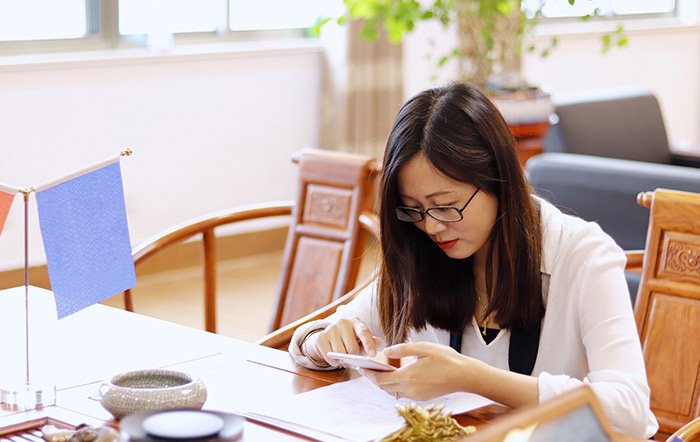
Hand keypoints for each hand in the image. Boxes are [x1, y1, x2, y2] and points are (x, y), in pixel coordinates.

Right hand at [305, 317, 379, 366]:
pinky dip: (334, 362)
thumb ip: (370, 342)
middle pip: (352, 348)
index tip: (373, 355)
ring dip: (343, 359)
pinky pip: (330, 356)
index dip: (369, 344)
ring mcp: (331, 328)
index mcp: (356, 322)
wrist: (329, 337)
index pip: (364, 332)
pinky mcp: (321, 337)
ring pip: (341, 353)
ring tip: (344, 356)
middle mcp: (343, 322)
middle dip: (353, 356)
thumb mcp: (361, 340)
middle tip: (352, 356)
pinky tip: (335, 358)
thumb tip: (379, 342)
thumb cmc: (350, 339)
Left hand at [359, 341, 482, 400]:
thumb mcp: (423, 347)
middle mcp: (410, 389)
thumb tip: (388, 350)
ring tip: (378, 371)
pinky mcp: (422, 397)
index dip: (369, 374)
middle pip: (384, 387)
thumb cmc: (446, 359)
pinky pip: (402, 393)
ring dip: (384, 383)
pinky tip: (395, 375)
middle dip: (373, 378)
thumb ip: (403, 348)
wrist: (464, 375)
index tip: (360, 367)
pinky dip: (395, 385)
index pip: (381, 379)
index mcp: (408, 376)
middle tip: (365, 369)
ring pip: (393, 391)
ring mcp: (416, 395)